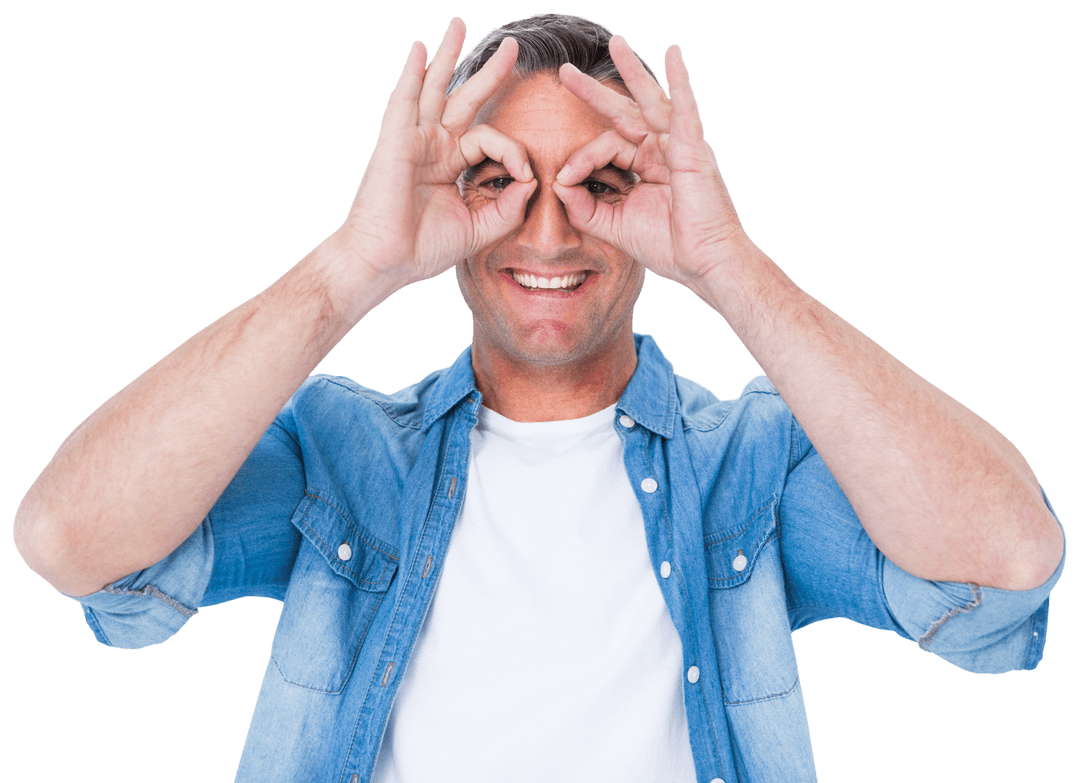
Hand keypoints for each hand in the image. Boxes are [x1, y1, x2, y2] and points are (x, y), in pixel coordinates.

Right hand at [335, 18, 536, 291]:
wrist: (385, 263)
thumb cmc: (421, 250)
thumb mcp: (478, 230)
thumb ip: (508, 208)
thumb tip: (532, 181)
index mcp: (450, 166)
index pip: (491, 140)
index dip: (514, 152)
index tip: (526, 175)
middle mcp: (433, 148)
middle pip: (464, 100)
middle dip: (489, 73)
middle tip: (512, 48)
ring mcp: (413, 141)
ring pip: (435, 89)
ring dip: (447, 56)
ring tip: (458, 25)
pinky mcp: (396, 141)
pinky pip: (405, 100)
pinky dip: (411, 73)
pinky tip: (420, 49)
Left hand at [553, 36, 746, 290]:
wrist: (703, 264)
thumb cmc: (669, 246)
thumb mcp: (614, 224)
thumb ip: (583, 205)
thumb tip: (557, 182)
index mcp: (645, 165)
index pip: (605, 146)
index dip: (580, 159)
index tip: (564, 179)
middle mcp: (662, 150)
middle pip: (624, 111)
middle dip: (594, 91)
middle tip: (564, 71)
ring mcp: (680, 147)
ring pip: (651, 101)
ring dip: (632, 71)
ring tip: (615, 42)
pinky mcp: (695, 151)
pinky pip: (686, 110)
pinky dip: (680, 82)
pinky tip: (674, 56)